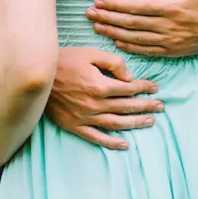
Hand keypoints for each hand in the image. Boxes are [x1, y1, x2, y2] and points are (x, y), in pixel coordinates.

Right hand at [46, 47, 162, 149]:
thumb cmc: (64, 61)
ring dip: (135, 123)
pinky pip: (96, 137)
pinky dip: (111, 142)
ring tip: (150, 122)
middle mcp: (95, 104)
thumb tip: (129, 76)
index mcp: (100, 86)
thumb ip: (113, 63)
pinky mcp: (74, 126)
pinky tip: (124, 144)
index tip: (154, 88)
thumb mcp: (90, 53)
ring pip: (116, 123)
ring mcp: (85, 117)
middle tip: (160, 106)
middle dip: (146, 106)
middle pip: (126, 107)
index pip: (129, 89)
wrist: (37, 76)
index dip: (144, 87)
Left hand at [85, 0, 197, 55]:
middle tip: (89, 14)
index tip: (99, 1)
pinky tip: (116, 41)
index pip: (136, 6)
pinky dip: (129, 47)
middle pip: (131, 23)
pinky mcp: (172, 51)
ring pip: (135, 38)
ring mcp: (169, 40)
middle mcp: (167, 25)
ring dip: (114, 32)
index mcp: (170, 7)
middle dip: (108, 18)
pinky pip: (146, 50)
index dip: (116, 4)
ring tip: (97, 26)